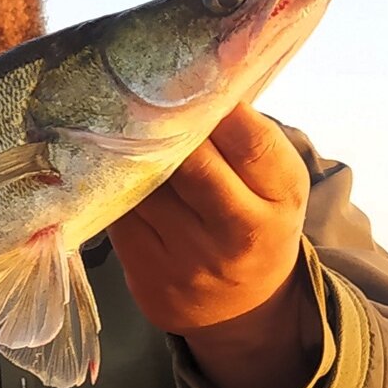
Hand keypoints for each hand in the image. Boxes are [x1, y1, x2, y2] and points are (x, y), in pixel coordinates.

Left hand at [108, 102, 320, 387]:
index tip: (191, 79)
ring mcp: (190, 259)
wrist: (240, 312)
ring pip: (146, 190)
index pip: (250, 144)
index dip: (217, 109)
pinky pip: (120, 217)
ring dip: (128, 156)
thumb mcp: (273, 186)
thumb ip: (247, 141)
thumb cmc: (253, 225)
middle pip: (192, 166)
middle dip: (163, 129)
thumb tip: (202, 75)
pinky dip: (112, 189)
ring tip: (115, 125)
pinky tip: (107, 170)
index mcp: (280, 199)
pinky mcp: (148, 275)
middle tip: (140, 97)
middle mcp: (238, 232)